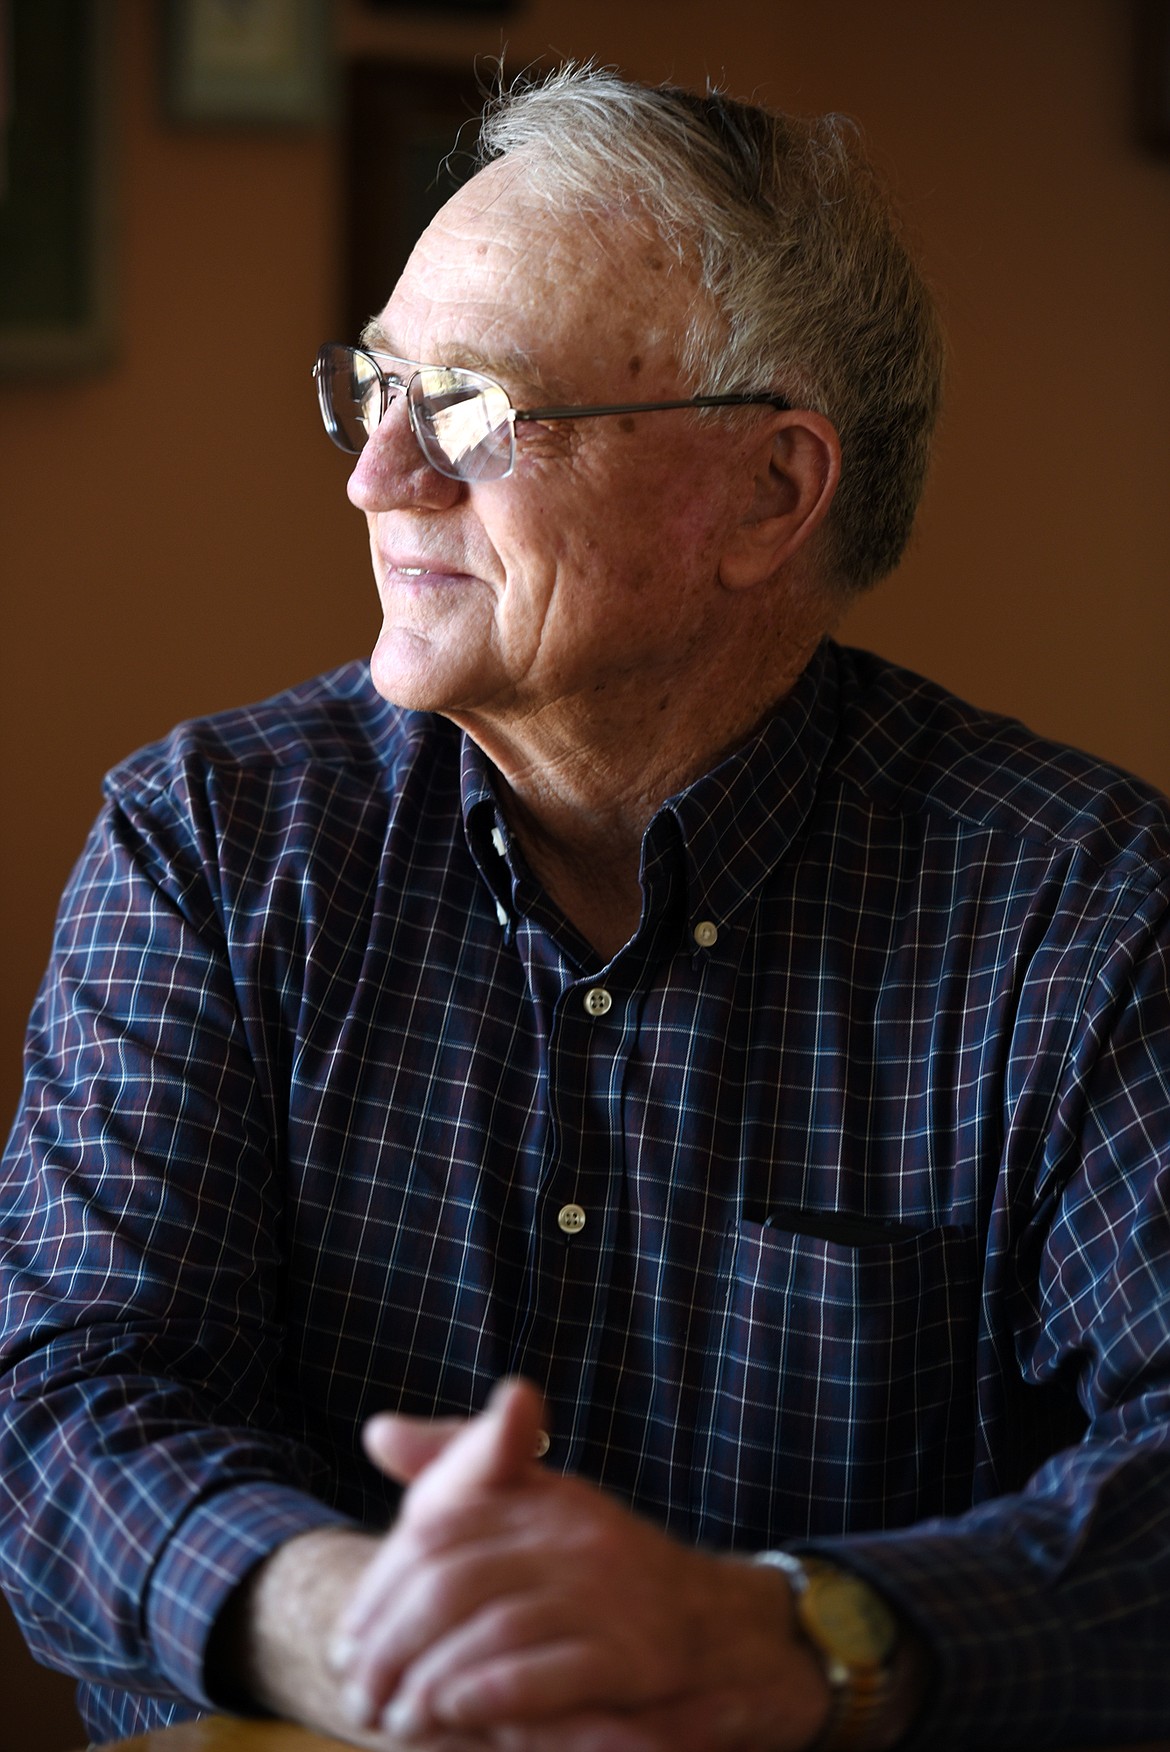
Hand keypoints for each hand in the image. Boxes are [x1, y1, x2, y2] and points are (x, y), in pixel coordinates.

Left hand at [329, 1378, 829, 1750]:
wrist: (730, 1634)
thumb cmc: (615, 1574)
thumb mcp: (542, 1509)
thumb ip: (464, 1469)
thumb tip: (377, 1432)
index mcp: (545, 1495)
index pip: (437, 1527)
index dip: (381, 1585)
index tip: (347, 1635)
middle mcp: (576, 1532)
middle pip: (451, 1580)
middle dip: (391, 1641)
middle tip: (357, 1691)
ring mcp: (610, 1591)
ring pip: (491, 1628)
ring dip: (427, 1679)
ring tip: (392, 1715)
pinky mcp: (638, 1654)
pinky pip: (547, 1671)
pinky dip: (489, 1694)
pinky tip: (451, 1710)